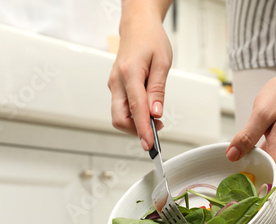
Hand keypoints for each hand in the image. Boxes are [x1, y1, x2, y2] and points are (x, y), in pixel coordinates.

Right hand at [107, 17, 171, 150]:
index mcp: (129, 74)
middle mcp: (117, 82)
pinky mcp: (115, 87)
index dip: (143, 130)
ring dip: (135, 124)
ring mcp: (114, 85)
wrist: (137, 26)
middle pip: (120, 118)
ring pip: (119, 115)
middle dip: (136, 130)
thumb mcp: (162, 63)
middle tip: (156, 132)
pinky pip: (121, 107)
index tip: (150, 144)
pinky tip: (146, 111)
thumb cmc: (150, 40)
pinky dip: (133, 115)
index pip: (135, 109)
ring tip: (155, 120)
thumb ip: (157, 90)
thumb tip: (156, 113)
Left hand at [226, 70, 275, 211]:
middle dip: (265, 201)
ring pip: (271, 174)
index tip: (268, 219)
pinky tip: (243, 173)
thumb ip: (246, 135)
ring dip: (260, 188)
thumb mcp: (261, 112)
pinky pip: (268, 163)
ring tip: (239, 200)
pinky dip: (258, 172)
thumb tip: (232, 155)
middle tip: (243, 213)